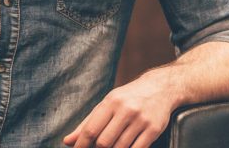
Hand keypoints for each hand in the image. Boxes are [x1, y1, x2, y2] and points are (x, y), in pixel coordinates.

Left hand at [63, 75, 178, 147]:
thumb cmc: (129, 97)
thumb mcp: (107, 104)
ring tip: (114, 145)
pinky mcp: (154, 129)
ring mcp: (141, 120)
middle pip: (104, 142)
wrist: (161, 87)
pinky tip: (126, 147)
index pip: (90, 130)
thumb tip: (68, 141)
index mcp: (111, 102)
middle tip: (100, 147)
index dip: (81, 146)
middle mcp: (126, 110)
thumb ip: (87, 123)